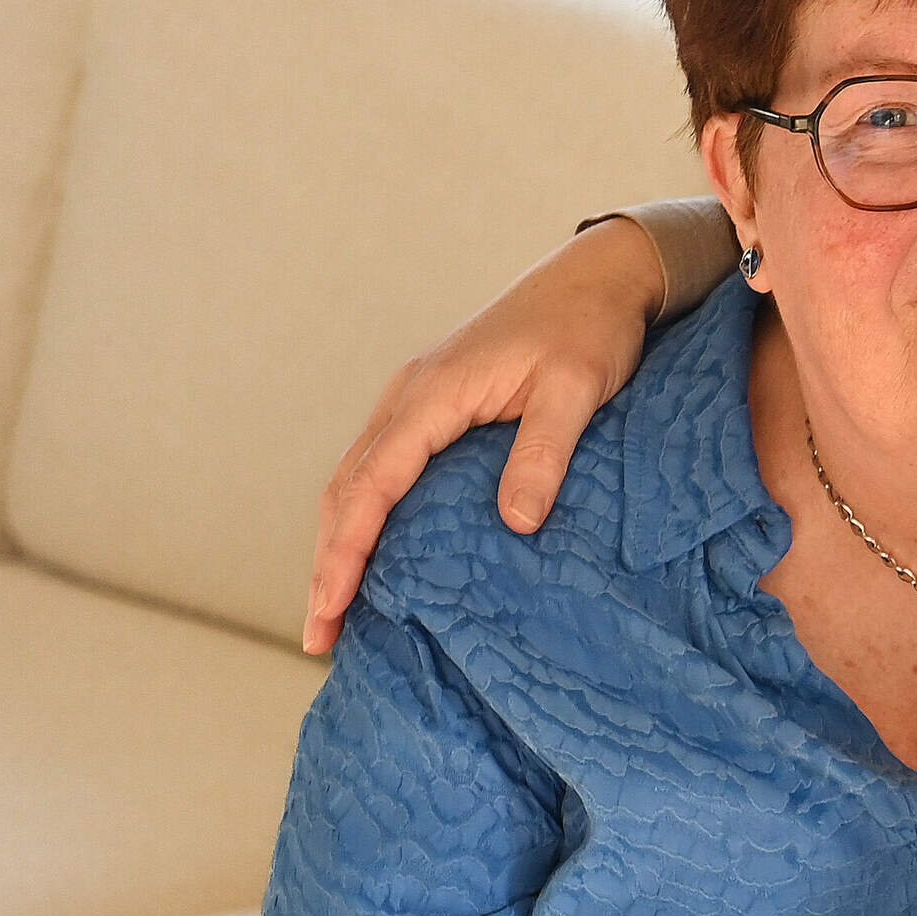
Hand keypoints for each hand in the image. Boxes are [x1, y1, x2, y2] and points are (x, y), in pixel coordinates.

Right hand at [305, 215, 672, 653]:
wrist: (597, 277)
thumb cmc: (589, 329)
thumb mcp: (577, 390)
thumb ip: (544, 452)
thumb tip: (515, 524)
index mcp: (432, 394)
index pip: (372, 485)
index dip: (346, 552)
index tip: (330, 608)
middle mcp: (408, 396)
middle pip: (346, 490)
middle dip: (327, 564)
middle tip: (320, 638)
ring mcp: (414, 399)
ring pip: (355, 480)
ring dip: (340, 544)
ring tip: (336, 612)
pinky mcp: (432, 406)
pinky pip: (381, 468)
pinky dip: (365, 516)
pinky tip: (375, 555)